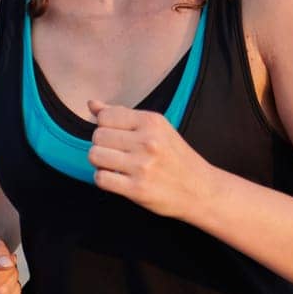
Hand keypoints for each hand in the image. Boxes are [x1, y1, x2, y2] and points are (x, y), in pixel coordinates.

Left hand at [88, 100, 212, 219]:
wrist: (200, 189)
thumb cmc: (176, 157)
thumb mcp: (156, 128)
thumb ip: (122, 115)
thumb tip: (92, 104)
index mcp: (152, 121)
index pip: (105, 117)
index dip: (105, 127)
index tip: (117, 137)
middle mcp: (147, 141)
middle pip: (97, 136)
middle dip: (101, 145)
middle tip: (117, 153)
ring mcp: (142, 166)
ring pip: (95, 156)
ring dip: (100, 162)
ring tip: (115, 166)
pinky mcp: (137, 189)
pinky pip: (101, 178)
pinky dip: (104, 179)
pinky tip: (116, 179)